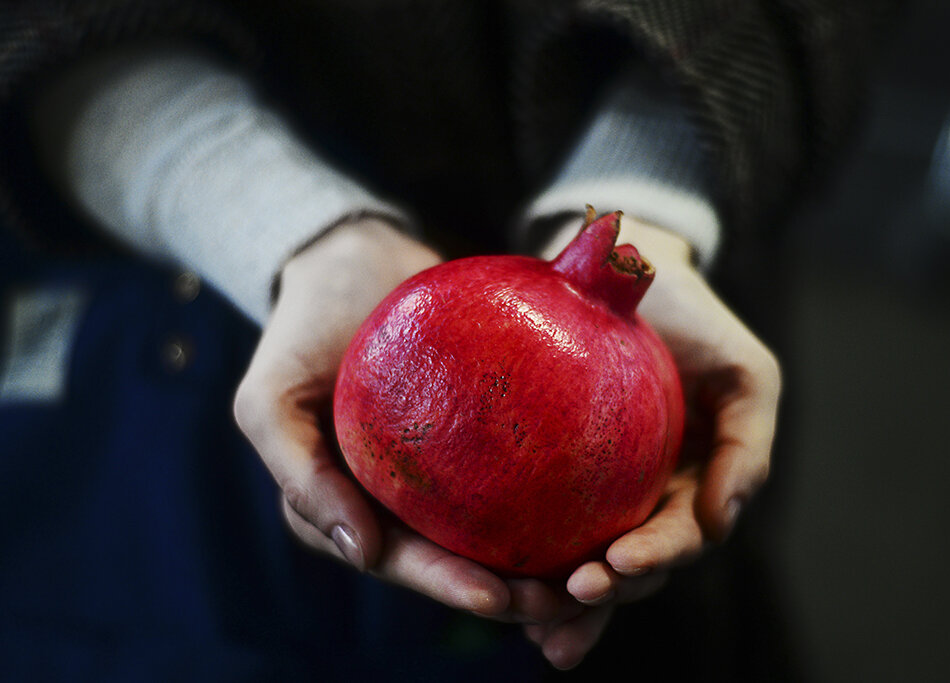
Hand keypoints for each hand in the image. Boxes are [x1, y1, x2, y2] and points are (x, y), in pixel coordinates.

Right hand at [233, 216, 579, 623]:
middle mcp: (394, 502)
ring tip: (593, 571)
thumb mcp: (269, 400)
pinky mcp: (474, 439)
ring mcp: (437, 473)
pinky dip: (553, 495)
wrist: (354, 261)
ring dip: (540, 558)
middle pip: (456, 558)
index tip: (500, 598)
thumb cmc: (302, 330)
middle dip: (509, 590)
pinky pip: (515, 471)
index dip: (447, 585)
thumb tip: (363, 552)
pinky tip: (599, 507)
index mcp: (345, 510)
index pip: (400, 560)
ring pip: (493, 528)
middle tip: (564, 599)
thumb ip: (299, 475)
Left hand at [529, 215, 781, 668]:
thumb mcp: (746, 374)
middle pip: (634, 564)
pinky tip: (503, 593)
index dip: (655, 557)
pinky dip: (535, 566)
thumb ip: (748, 445)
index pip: (682, 537)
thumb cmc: (696, 319)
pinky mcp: (565, 476)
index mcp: (699, 485)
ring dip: (570, 602)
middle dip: (608, 592)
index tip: (616, 562)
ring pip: (592, 559)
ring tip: (536, 624)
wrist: (631, 267)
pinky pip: (549, 523)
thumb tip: (724, 521)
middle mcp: (655, 498)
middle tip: (571, 595)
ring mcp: (610, 491)